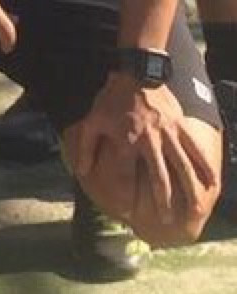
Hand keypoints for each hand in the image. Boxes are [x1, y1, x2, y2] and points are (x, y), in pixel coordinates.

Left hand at [71, 73, 216, 223]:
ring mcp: (167, 133)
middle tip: (165, 222)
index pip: (126, 177)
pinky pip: (195, 148)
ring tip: (194, 210)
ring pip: (182, 167)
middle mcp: (149, 141)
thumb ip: (85, 147)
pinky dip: (204, 166)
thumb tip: (81, 172)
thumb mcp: (92, 121)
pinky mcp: (180, 125)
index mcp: (126, 142)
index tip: (127, 214)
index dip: (126, 198)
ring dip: (188, 190)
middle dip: (162, 202)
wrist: (135, 71)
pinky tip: (211, 182)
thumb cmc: (112, 98)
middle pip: (159, 178)